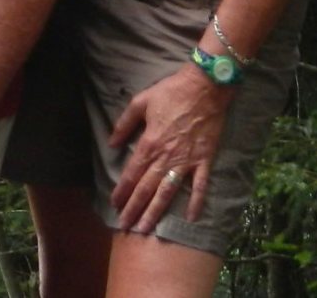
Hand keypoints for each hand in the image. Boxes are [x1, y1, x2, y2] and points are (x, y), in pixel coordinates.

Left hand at [109, 63, 232, 232]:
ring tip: (148, 228)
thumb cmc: (171, 92)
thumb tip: (111, 144)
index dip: (122, 190)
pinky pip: (200, 185)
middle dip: (134, 208)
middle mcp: (166, 157)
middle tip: (126, 226)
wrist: (205, 87)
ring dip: (157, 211)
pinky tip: (192, 217)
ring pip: (168, 192)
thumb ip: (124, 124)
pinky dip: (196, 202)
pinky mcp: (205, 160)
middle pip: (147, 188)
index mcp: (149, 143)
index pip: (131, 173)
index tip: (114, 204)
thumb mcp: (140, 102)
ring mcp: (187, 160)